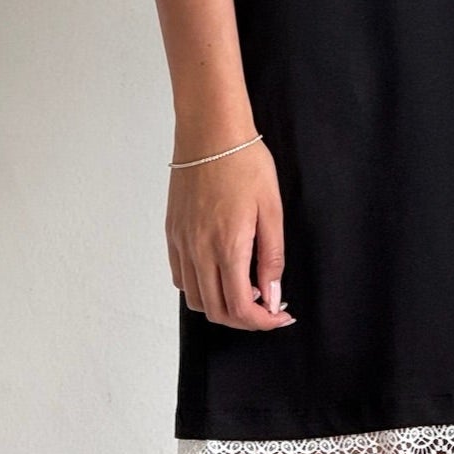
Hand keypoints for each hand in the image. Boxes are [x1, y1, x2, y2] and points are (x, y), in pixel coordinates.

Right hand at [166, 136, 296, 330]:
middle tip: (268, 308)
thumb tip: (272, 296)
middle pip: (216, 311)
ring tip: (246, 289)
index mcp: (227, 246)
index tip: (280, 316)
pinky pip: (181, 276)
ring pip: (195, 299)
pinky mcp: (172, 232)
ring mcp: (182, 243)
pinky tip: (220, 272)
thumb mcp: (271, 208)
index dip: (263, 322)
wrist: (210, 131)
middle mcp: (198, 250)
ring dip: (221, 306)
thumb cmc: (244, 162)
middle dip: (245, 319)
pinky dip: (200, 288)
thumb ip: (272, 257)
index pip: (241, 308)